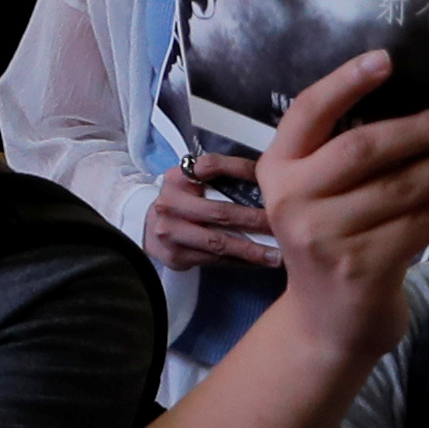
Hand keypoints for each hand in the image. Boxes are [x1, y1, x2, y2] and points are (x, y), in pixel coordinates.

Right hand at [141, 151, 281, 275]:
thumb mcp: (190, 184)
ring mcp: (170, 230)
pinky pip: (216, 260)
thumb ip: (220, 179)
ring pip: (220, 242)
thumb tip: (266, 179)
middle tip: (281, 225)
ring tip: (277, 255)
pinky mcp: (175, 255)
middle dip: (256, 220)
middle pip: (221, 211)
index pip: (210, 166)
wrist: (147, 228)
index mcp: (177, 178)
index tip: (269, 178)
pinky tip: (257, 262)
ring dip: (253, 249)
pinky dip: (240, 261)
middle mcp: (170, 203)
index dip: (240, 169)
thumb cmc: (180, 205)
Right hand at [256, 48, 428, 357]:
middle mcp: (293, 198)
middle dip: (424, 128)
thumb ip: (345, 160)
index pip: (307, 111)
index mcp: (278, 169)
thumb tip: (423, 116)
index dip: (346, 82)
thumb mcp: (318, 197)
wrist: (325, 325)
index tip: (386, 58)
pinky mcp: (362, 267)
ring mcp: (324, 235)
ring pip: (402, 187)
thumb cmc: (331, 246)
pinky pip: (422, 224)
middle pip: (363, 148)